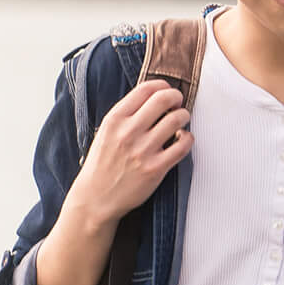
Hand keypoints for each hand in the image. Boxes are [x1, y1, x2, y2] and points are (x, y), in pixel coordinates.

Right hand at [67, 80, 190, 229]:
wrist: (96, 198)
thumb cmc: (101, 165)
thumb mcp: (105, 132)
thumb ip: (126, 115)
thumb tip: (152, 98)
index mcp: (114, 119)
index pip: (145, 89)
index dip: (162, 86)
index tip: (166, 91)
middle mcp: (128, 132)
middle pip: (163, 99)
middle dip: (176, 97)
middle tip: (178, 103)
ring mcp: (143, 150)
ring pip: (177, 119)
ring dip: (184, 116)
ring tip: (181, 121)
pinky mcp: (156, 168)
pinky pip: (183, 145)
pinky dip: (188, 138)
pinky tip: (182, 140)